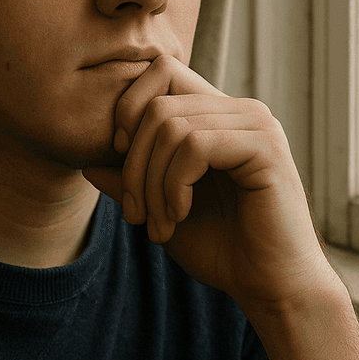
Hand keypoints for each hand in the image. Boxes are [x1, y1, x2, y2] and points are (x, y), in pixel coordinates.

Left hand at [82, 55, 331, 307]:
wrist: (272, 288)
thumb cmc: (224, 250)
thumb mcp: (163, 211)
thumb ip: (130, 183)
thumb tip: (86, 162)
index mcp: (219, 116)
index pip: (161, 72)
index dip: (128, 112)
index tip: (122, 167)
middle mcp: (241, 111)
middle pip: (157, 105)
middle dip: (134, 165)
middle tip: (137, 214)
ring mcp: (256, 125)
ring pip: (171, 126)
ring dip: (151, 183)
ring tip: (159, 225)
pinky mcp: (265, 147)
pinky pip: (196, 145)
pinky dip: (174, 185)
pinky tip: (181, 215)